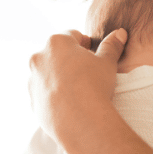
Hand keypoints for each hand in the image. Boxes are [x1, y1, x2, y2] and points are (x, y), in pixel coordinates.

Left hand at [28, 28, 126, 148]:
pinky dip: (55, 95)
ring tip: (79, 88)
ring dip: (60, 76)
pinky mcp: (32, 101)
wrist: (80, 121)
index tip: (94, 53)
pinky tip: (70, 102)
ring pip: (48, 73)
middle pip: (57, 53)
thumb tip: (120, 33)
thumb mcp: (107, 62)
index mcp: (56, 43)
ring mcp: (33, 80)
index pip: (72, 35)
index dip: (85, 43)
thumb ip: (111, 46)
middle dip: (70, 59)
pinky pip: (44, 93)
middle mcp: (39, 58)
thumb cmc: (94, 85)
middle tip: (87, 71)